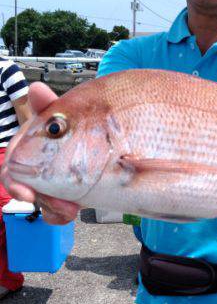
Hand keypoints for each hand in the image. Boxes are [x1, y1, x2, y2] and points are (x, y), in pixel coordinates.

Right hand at [1, 82, 79, 224]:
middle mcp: (36, 161)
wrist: (116, 138)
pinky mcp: (62, 191)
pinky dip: (58, 214)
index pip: (13, 164)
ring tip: (72, 208)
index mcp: (32, 141)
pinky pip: (51, 210)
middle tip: (62, 207)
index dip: (15, 181)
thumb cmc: (86, 122)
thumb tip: (36, 89)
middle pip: (23, 188)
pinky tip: (70, 212)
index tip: (25, 193)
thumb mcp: (71, 114)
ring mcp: (49, 177)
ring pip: (39, 199)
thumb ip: (51, 107)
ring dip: (53, 206)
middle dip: (41, 198)